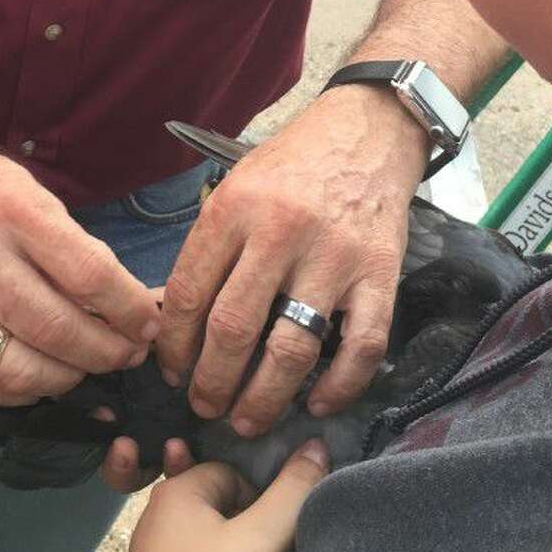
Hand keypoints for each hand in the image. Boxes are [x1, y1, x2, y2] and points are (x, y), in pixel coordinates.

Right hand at [0, 121, 160, 407]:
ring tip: (89, 368)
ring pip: (17, 367)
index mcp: (11, 209)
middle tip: (130, 354)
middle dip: (106, 352)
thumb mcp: (27, 188)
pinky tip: (44, 379)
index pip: (86, 273)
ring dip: (67, 379)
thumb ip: (70, 243)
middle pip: (55, 327)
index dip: (128, 309)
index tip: (149, 323)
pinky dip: (21, 393)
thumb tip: (124, 299)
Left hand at [118, 440, 328, 551]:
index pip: (230, 474)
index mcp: (174, 492)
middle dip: (241, 529)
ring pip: (198, 544)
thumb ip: (294, 489)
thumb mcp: (265, 537)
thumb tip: (317, 445)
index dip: (259, 500)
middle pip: (214, 507)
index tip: (268, 534)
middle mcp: (151, 518)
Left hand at [158, 85, 425, 434]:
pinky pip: (361, 348)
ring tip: (247, 419)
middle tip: (205, 406)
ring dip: (263, 398)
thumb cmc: (293, 164)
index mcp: (235, 208)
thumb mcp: (237, 185)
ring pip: (291, 349)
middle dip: (211, 382)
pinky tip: (317, 404)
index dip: (172, 344)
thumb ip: (212, 246)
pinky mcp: (380, 274)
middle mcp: (281, 233)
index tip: (171, 371)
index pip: (188, 292)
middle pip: (233, 329)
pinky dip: (338, 387)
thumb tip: (173, 321)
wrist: (368, 132)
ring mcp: (334, 257)